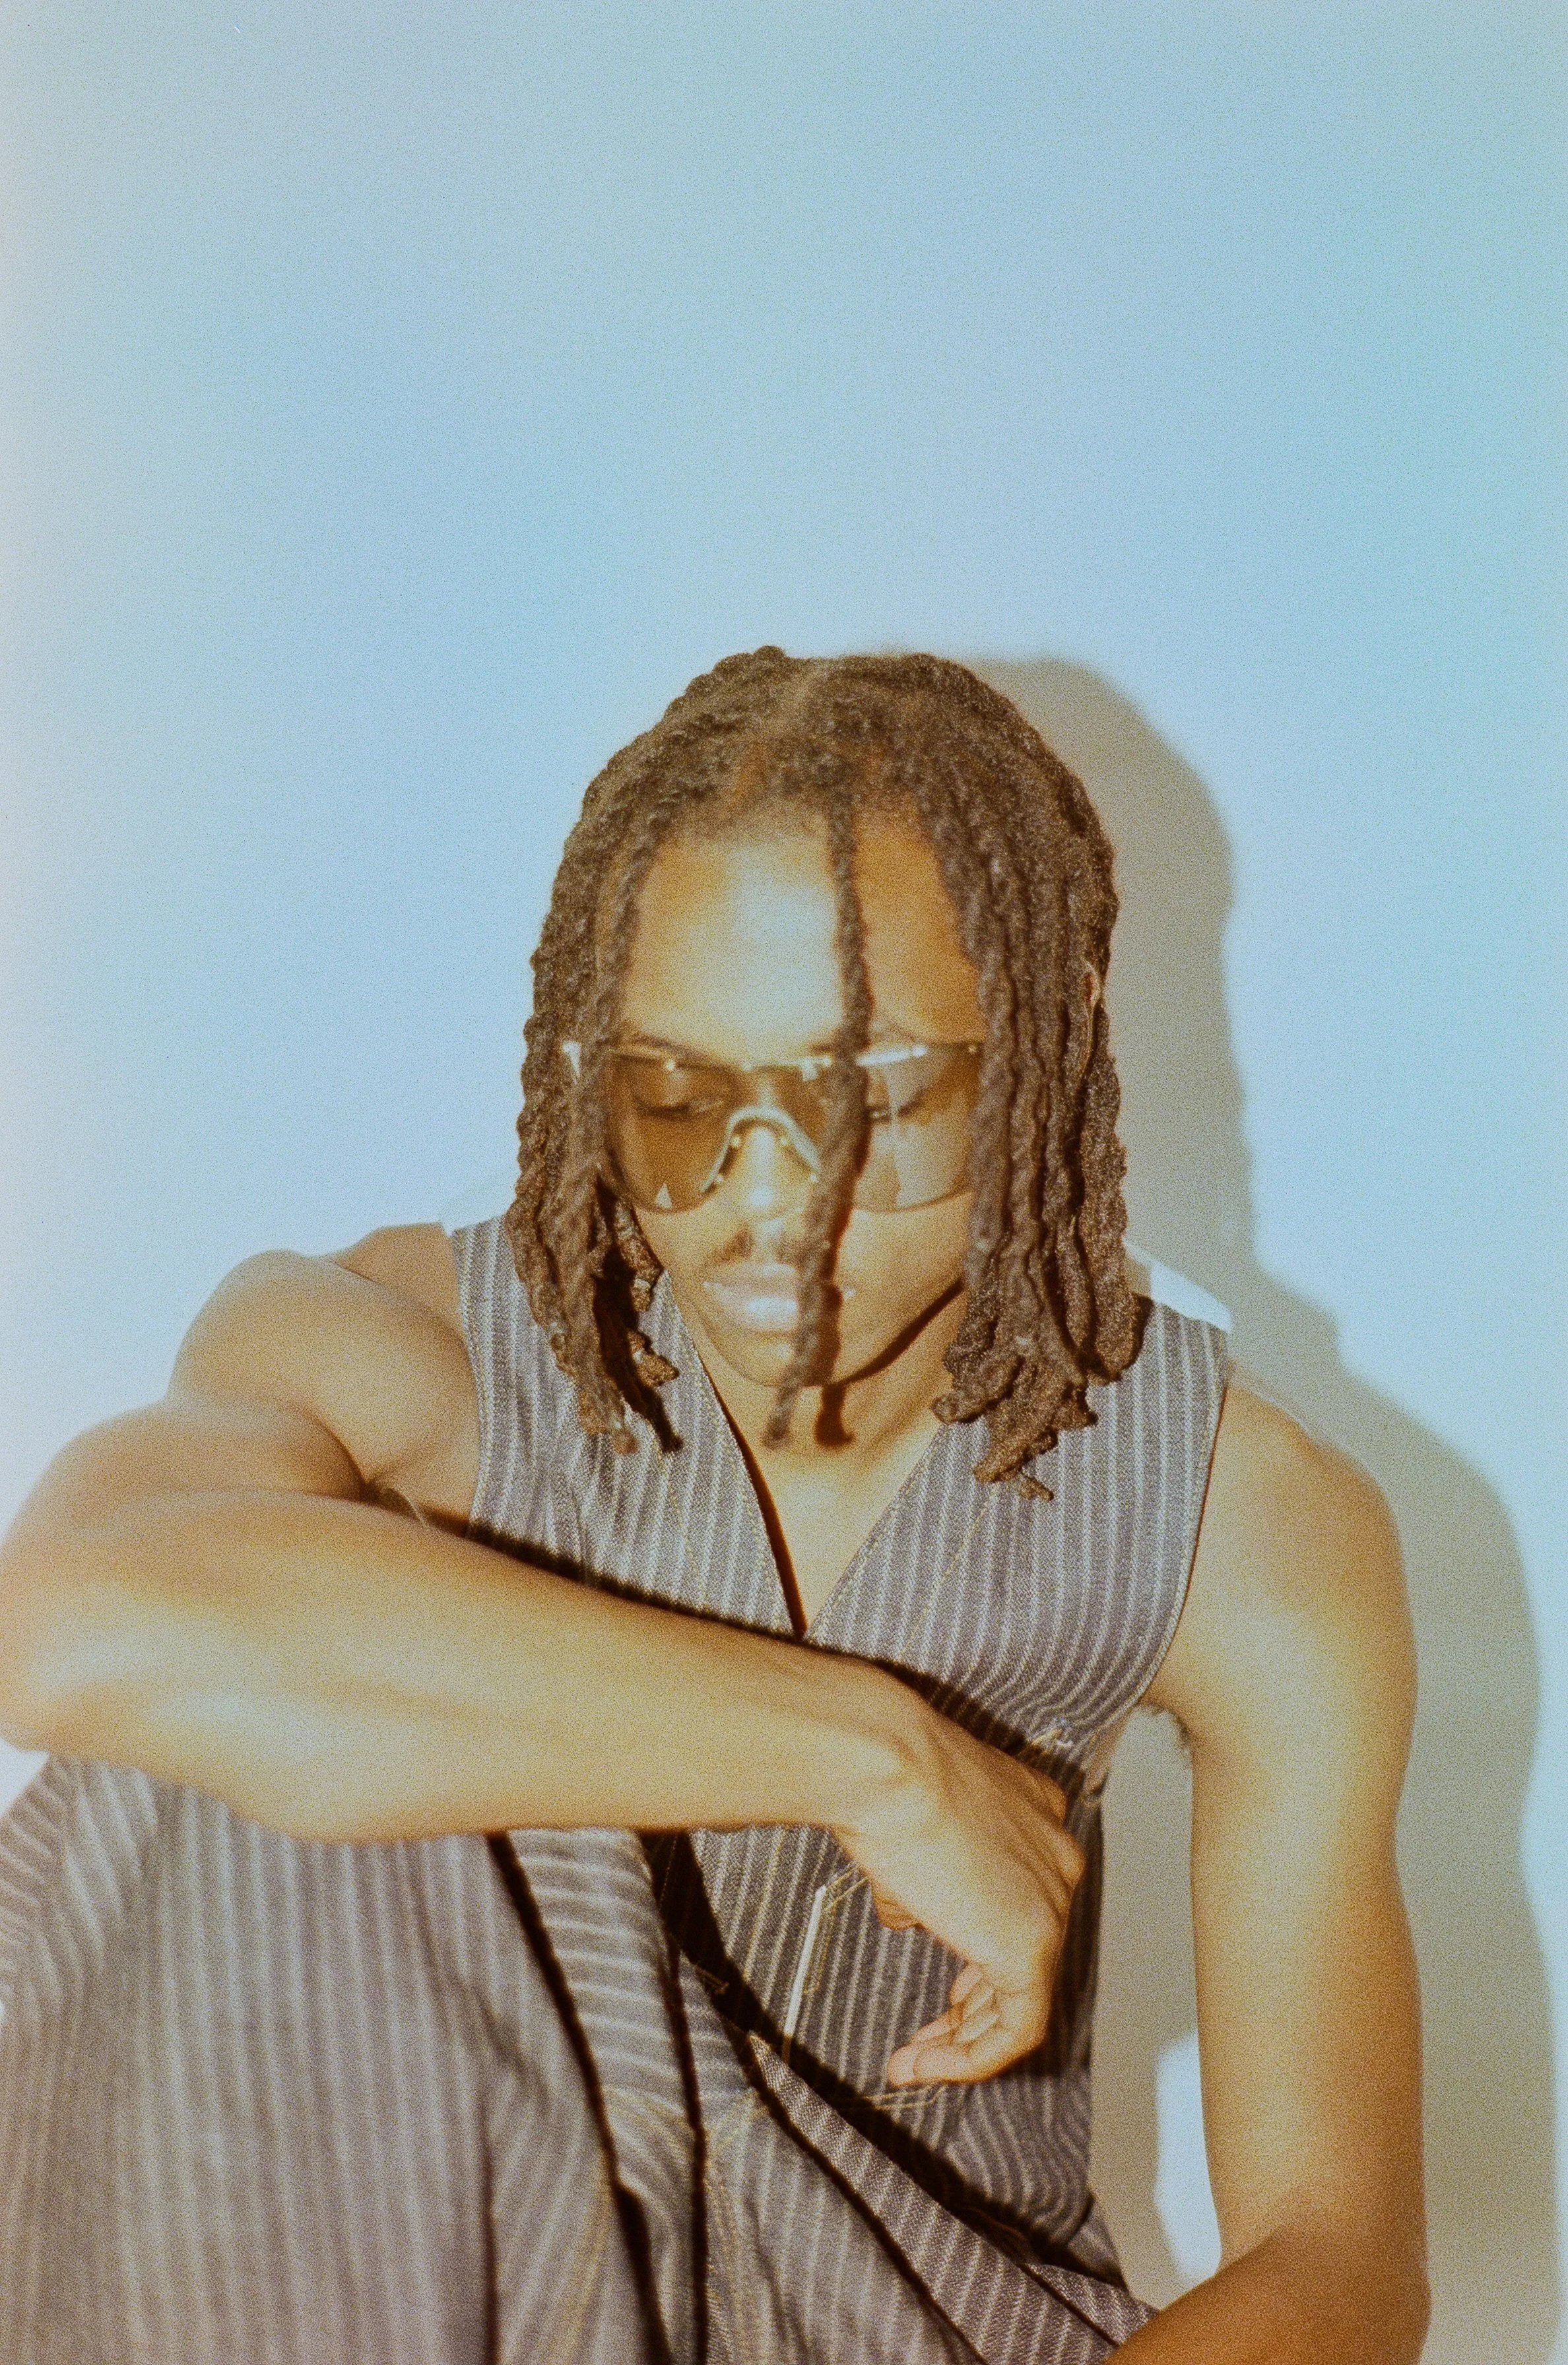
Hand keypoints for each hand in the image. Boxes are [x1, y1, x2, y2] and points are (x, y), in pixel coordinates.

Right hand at [833, 1700, 1084, 2086]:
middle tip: (927, 2040)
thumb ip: (924, 1874)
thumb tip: (908, 1912)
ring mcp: (1052, 1904)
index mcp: (1037, 1814)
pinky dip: (971, 2057)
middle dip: (973, 2006)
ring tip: (913, 2064)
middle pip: (1026, 1951)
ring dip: (964, 2040)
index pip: (1022, 1902)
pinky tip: (925, 2067)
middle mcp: (1058, 1857)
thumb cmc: (887, 1773)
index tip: (950, 1990)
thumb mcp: (912, 1820)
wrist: (888, 1763)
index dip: (984, 1954)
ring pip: (1022, 1995)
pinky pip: (1016, 2027)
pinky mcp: (1030, 1949)